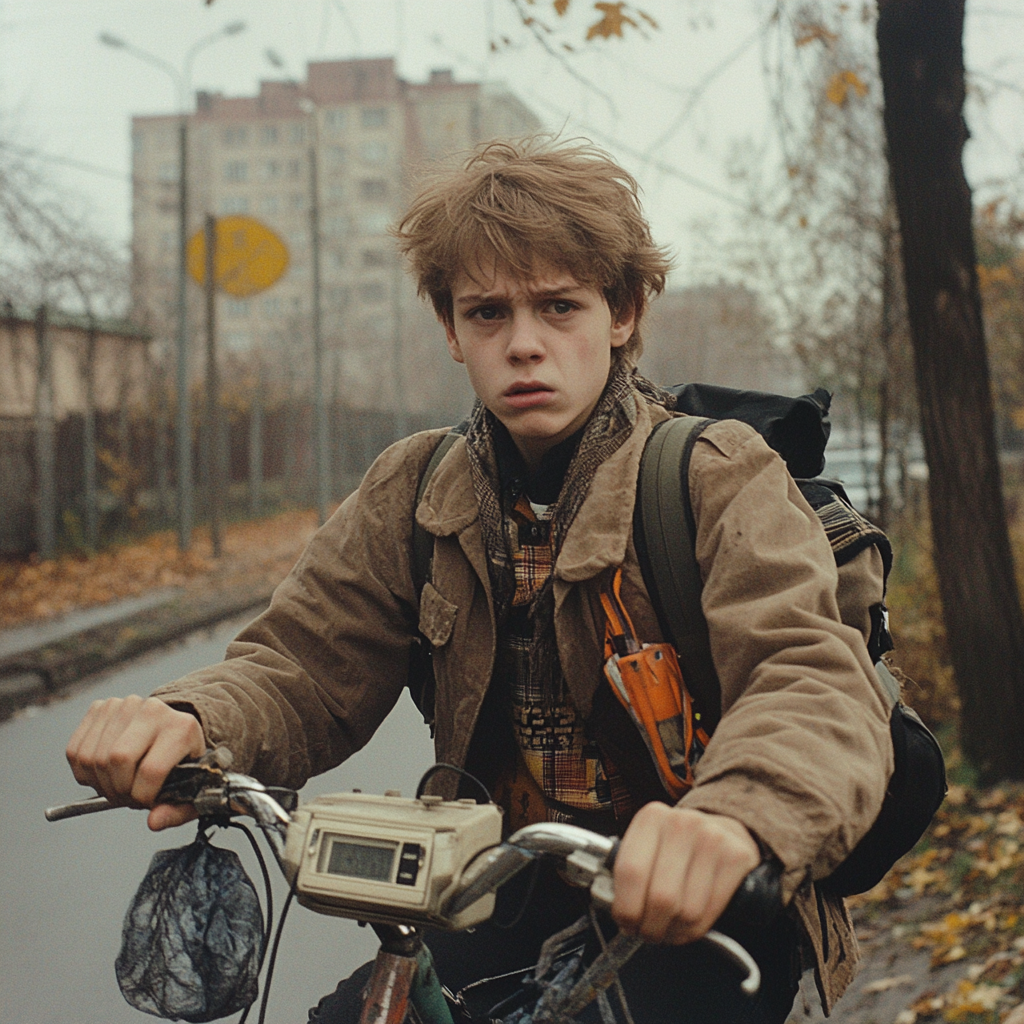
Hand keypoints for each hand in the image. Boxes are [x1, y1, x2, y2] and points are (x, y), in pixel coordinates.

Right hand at [66, 695, 205, 830]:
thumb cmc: (182, 762)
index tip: (147, 802)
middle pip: (117, 760)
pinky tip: (104, 773)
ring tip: (118, 785)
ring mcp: (125, 705)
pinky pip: (75, 751)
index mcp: (182, 727)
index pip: (151, 770)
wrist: (172, 729)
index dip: (142, 797)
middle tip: (128, 797)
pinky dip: (84, 773)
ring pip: (93, 757)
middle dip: (118, 791)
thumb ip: (177, 810)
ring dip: (99, 784)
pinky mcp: (101, 707)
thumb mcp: (191, 788)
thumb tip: (153, 822)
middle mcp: (154, 709)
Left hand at [611, 803, 760, 944]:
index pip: (630, 871)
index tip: (625, 922)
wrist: (723, 829)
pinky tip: (687, 924)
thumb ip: (628, 871)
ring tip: (668, 927)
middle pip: (660, 898)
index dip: (625, 908)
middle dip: (650, 927)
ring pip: (686, 912)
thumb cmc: (675, 845)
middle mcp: (682, 823)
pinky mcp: (736, 858)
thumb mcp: (648, 845)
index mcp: (651, 817)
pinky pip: (709, 913)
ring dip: (672, 932)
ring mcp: (712, 839)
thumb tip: (614, 911)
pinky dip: (694, 930)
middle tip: (647, 932)